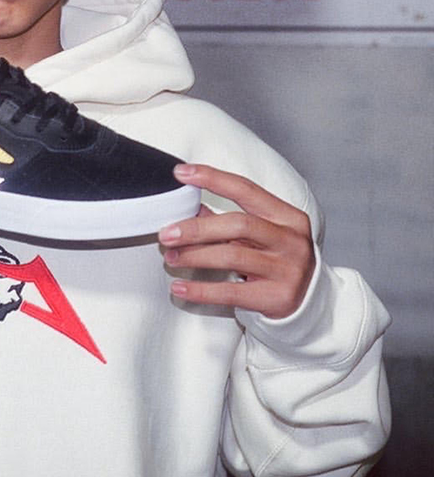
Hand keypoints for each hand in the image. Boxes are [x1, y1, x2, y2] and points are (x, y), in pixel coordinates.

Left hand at [158, 164, 314, 318]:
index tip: (181, 173)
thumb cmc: (277, 259)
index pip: (245, 190)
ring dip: (194, 256)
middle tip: (167, 233)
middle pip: (237, 225)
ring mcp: (287, 269)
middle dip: (197, 228)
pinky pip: (230, 292)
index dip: (212, 178)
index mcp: (287, 216)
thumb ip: (227, 220)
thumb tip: (187, 206)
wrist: (310, 302)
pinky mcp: (277, 297)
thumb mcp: (260, 234)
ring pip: (232, 257)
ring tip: (171, 257)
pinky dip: (200, 290)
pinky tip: (179, 288)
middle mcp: (290, 240)